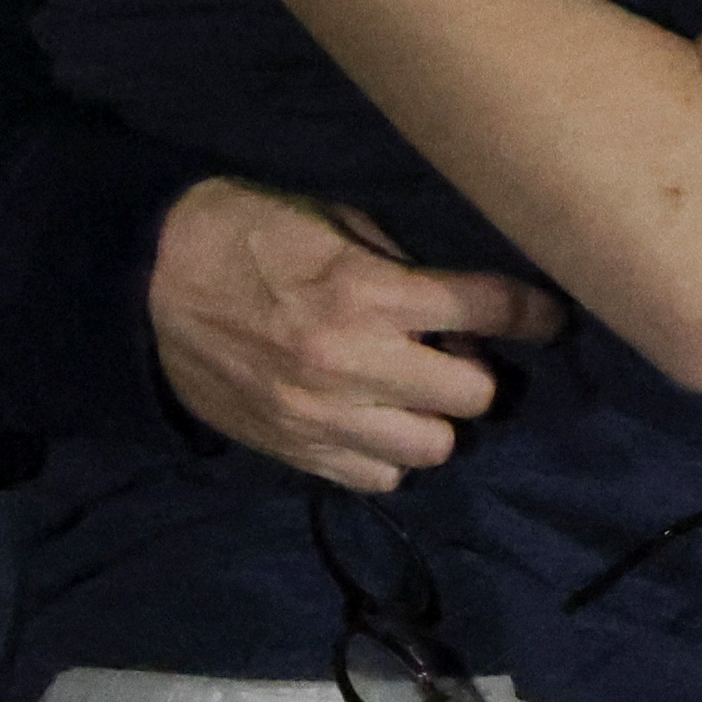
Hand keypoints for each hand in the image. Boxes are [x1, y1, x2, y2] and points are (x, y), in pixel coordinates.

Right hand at [151, 176, 570, 492]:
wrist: (150, 281)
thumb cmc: (247, 233)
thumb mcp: (332, 222)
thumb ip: (399, 264)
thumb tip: (454, 306)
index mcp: (367, 292)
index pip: (483, 309)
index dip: (533, 313)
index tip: (551, 317)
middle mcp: (353, 362)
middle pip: (472, 395)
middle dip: (474, 370)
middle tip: (453, 349)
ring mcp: (323, 417)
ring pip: (432, 449)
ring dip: (435, 418)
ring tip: (413, 391)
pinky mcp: (295, 451)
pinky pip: (377, 479)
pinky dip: (389, 455)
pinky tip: (373, 420)